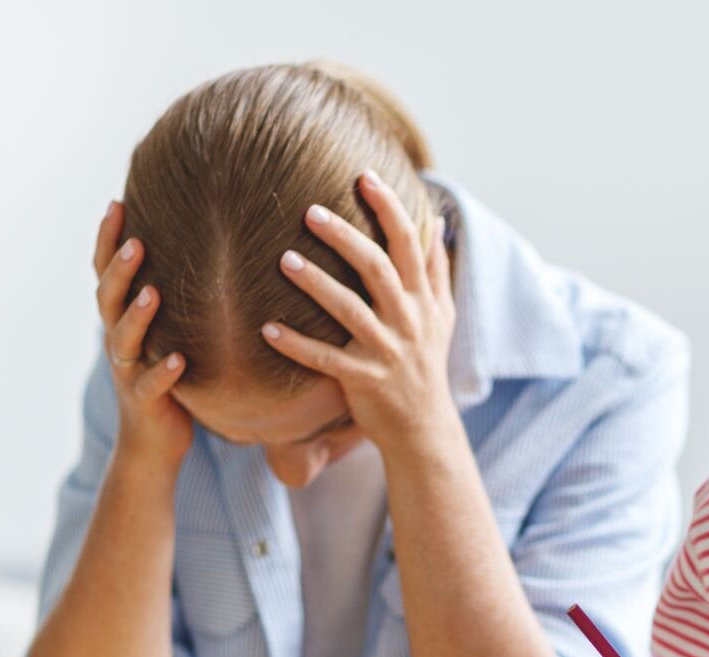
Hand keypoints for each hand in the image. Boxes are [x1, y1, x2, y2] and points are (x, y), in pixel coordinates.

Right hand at [93, 201, 190, 466]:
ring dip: (137, 315)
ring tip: (152, 292)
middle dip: (118, 269)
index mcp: (121, 320)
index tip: (116, 202)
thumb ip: (171, 297)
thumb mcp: (164, 333)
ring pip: (124, 339)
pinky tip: (178, 360)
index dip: (106, 240)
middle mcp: (118, 341)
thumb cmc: (167, 378)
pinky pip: (151, 386)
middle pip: (109, 299)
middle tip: (134, 240)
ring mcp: (128, 372)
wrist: (154, 443)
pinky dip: (163, 372)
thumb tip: (201, 247)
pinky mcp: (146, 403)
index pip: (105, 274)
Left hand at [262, 171, 455, 452]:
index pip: (410, 244)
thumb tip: (434, 221)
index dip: (389, 208)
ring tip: (283, 259)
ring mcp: (386, 351)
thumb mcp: (442, 316)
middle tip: (310, 210)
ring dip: (316, 283)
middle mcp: (408, 320)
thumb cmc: (425, 364)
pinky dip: (296, 344)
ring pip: (350, 310)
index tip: (364, 176)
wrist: (424, 428)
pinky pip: (325, 359)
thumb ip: (435, 269)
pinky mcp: (364, 380)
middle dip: (345, 237)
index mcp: (424, 300)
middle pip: (378, 268)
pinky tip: (266, 329)